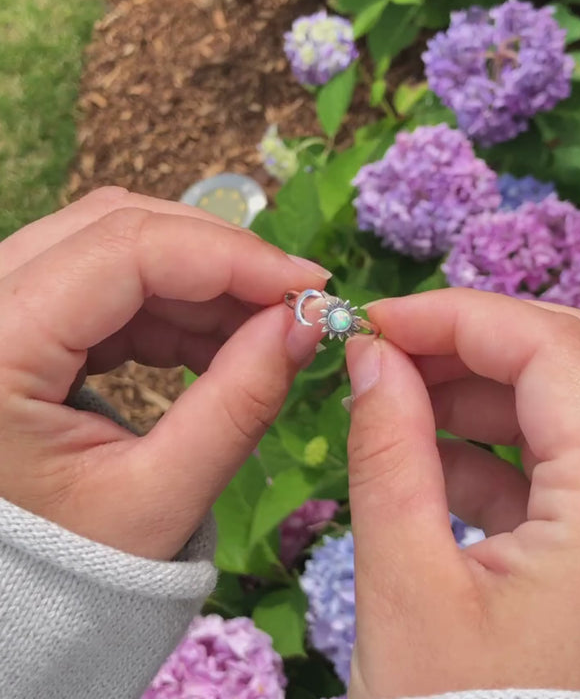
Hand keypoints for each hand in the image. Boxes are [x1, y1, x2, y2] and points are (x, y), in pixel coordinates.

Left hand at [0, 187, 328, 559]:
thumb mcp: (160, 497)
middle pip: (119, 226)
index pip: (125, 249)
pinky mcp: (28, 318)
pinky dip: (179, 306)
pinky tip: (220, 344)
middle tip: (296, 301)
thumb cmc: (67, 565)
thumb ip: (239, 404)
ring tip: (264, 333)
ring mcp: (2, 305)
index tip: (310, 284)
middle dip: (223, 258)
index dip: (231, 255)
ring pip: (119, 245)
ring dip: (206, 282)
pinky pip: (113, 283)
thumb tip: (306, 323)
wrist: (3, 591)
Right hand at [344, 288, 579, 698]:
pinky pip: (565, 462)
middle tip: (399, 348)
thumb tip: (371, 354)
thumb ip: (388, 446)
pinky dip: (496, 443)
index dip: (461, 318)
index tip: (380, 323)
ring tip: (401, 396)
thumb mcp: (400, 581)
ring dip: (488, 386)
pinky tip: (429, 458)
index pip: (555, 351)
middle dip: (486, 337)